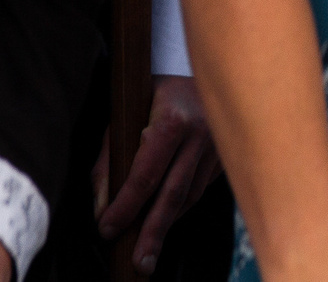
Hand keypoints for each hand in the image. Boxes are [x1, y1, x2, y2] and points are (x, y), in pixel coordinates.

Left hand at [93, 74, 223, 272]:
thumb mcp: (126, 114)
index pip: (145, 175)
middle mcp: (200, 135)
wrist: (206, 64)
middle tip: (138, 264)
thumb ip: (110, 159)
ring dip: (167, 225)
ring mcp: (218, 146)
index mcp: (172, 121)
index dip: (124, 207)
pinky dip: (181, 207)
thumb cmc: (155, 90)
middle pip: (173, 195)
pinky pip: (202, 188)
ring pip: (190, 196)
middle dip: (152, 233)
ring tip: (147, 252)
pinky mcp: (227, 154)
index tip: (106, 229)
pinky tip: (166, 220)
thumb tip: (100, 205)